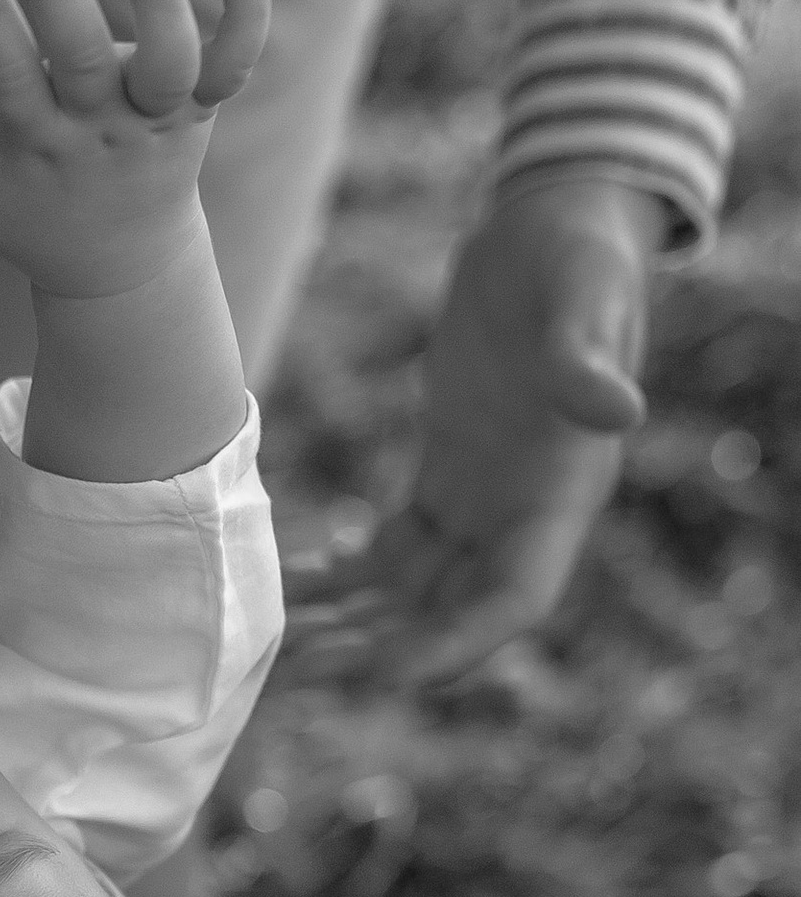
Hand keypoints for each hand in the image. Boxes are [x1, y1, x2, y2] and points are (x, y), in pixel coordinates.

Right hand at [0, 0, 270, 302]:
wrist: (123, 270)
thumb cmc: (32, 217)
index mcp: (38, 143)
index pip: (9, 78)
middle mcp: (100, 128)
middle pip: (83, 59)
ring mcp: (156, 119)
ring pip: (168, 63)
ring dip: (161, 4)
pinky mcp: (202, 110)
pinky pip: (234, 65)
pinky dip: (248, 18)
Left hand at [284, 174, 661, 689]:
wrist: (553, 224)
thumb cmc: (580, 254)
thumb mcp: (586, 292)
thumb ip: (587, 356)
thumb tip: (618, 411)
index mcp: (564, 489)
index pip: (516, 597)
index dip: (459, 643)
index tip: (390, 672)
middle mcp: (525, 510)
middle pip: (452, 612)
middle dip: (381, 648)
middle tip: (300, 667)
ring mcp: (483, 497)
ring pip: (414, 591)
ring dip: (353, 623)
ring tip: (279, 643)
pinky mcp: (446, 473)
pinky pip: (393, 548)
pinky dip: (345, 574)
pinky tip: (291, 584)